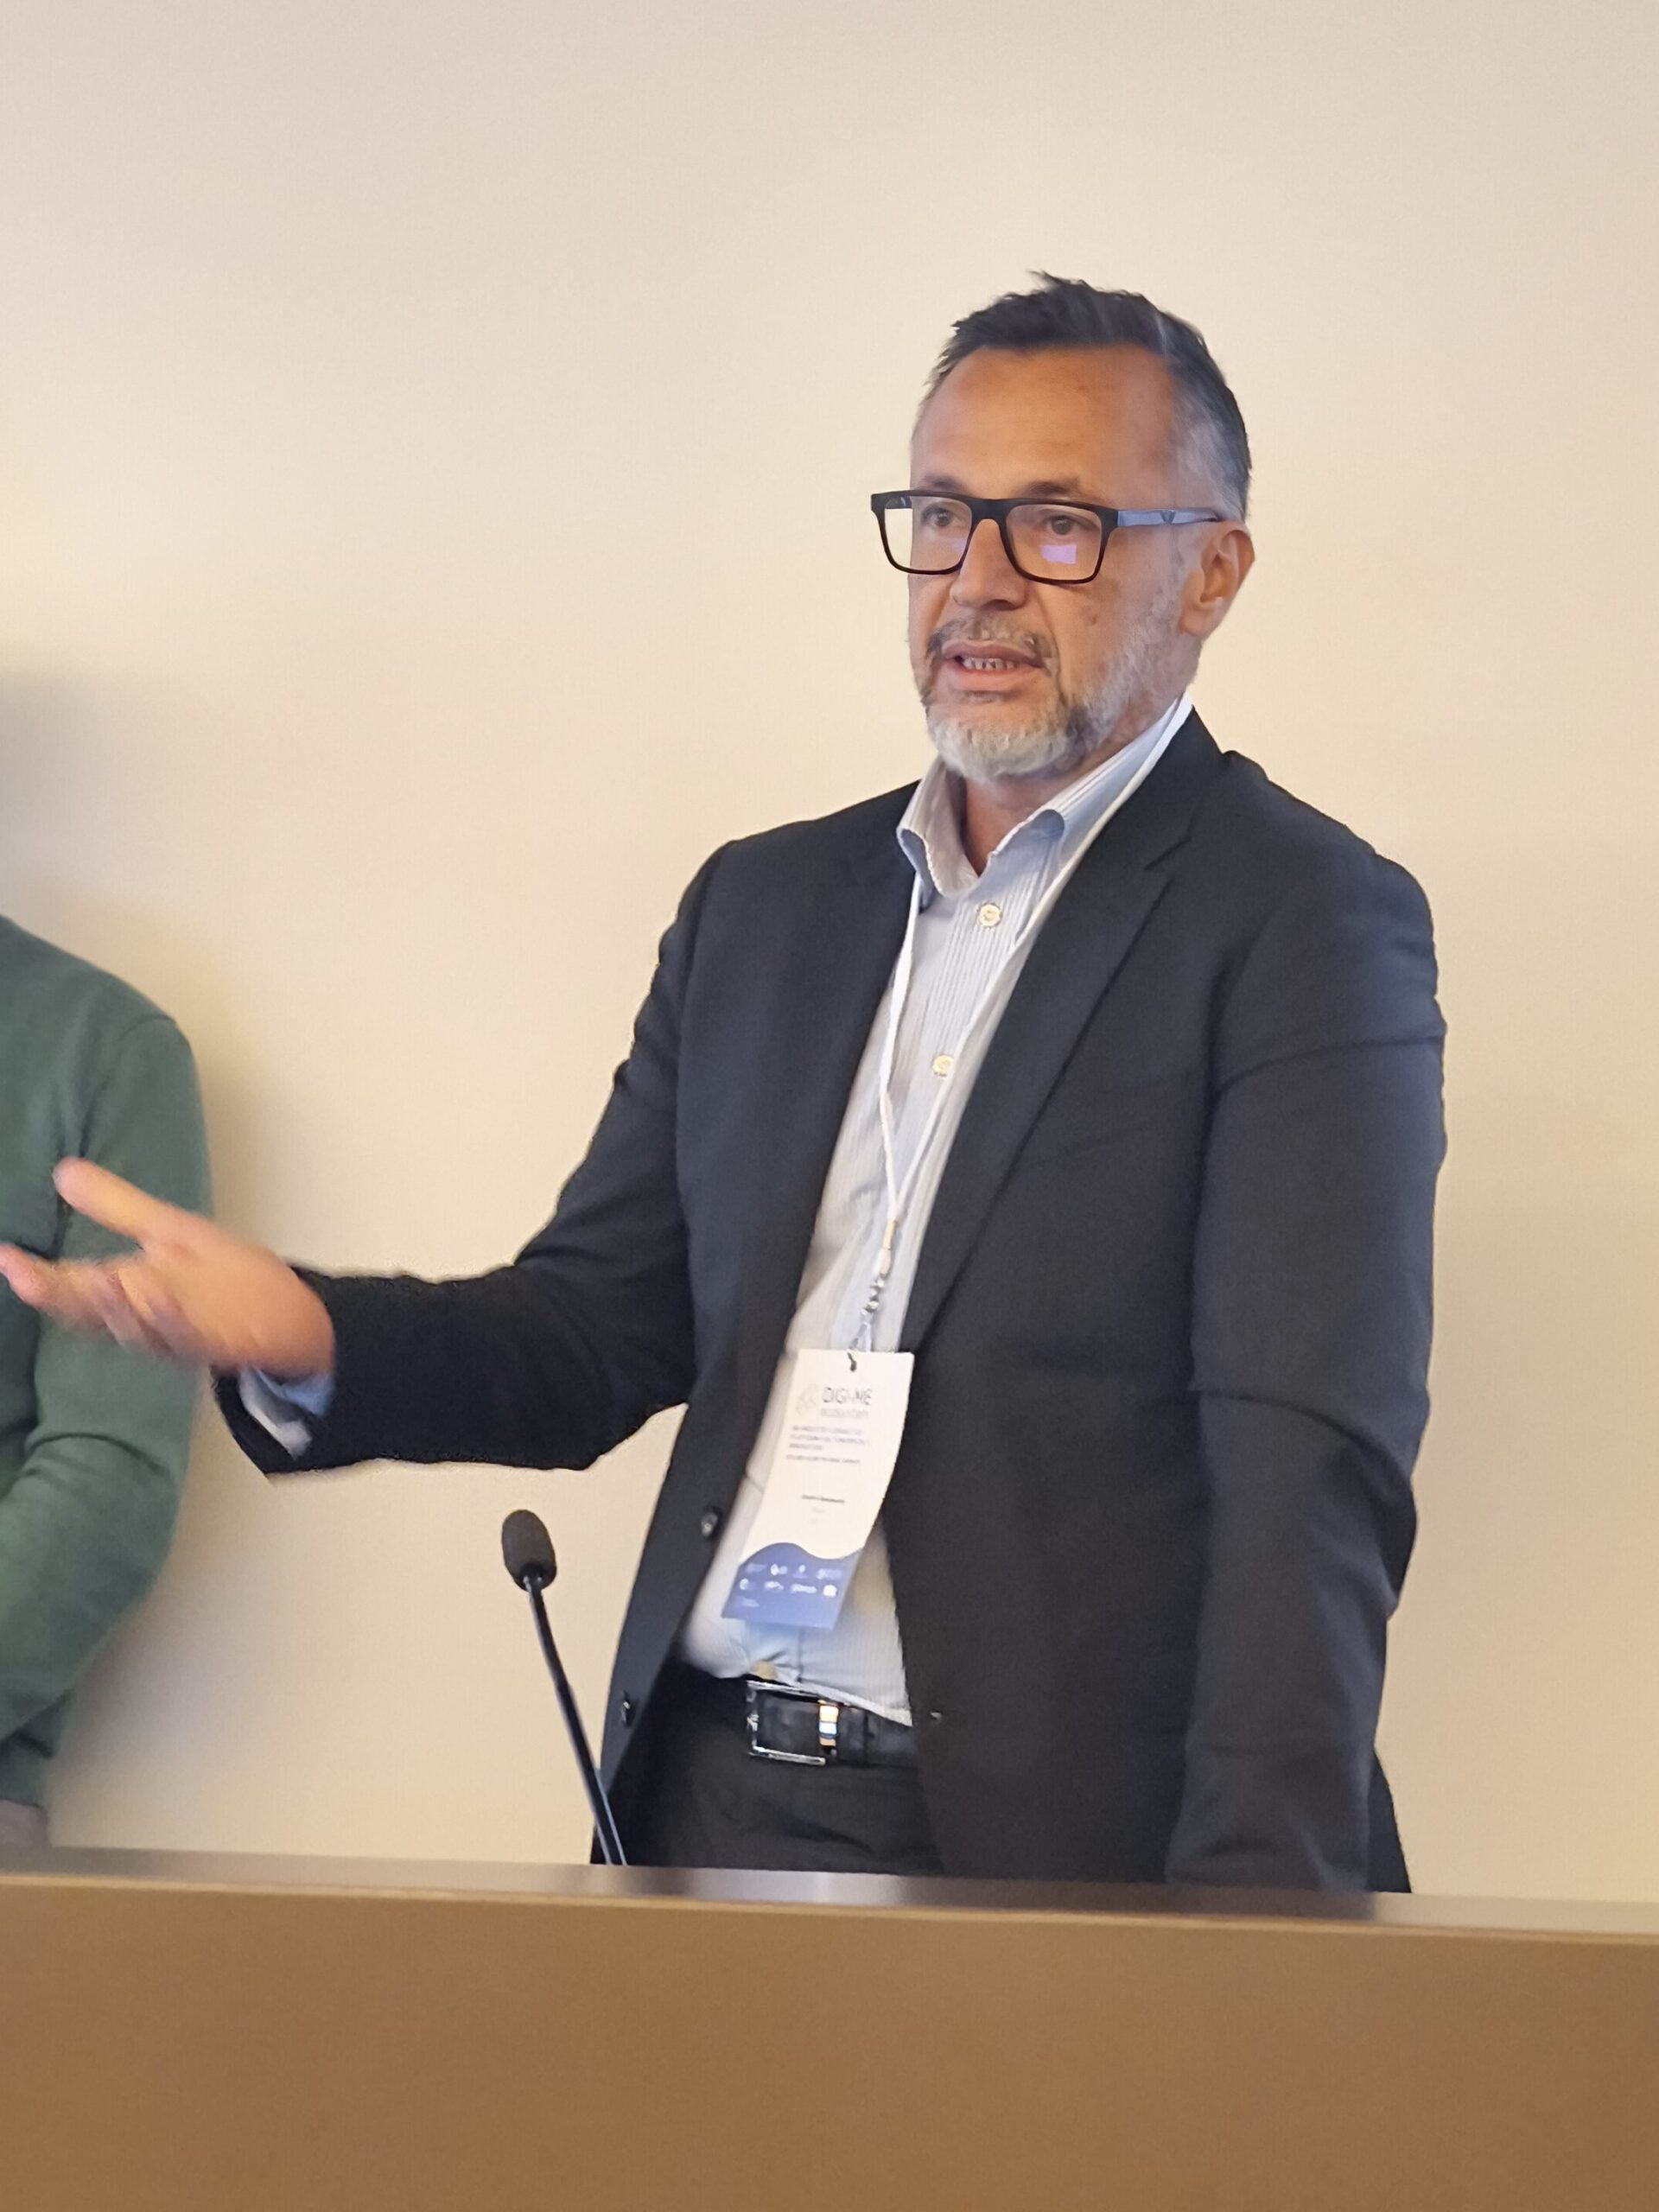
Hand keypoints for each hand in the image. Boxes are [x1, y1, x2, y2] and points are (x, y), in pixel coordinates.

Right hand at [0, 1160, 334, 1376]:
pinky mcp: (214, 1340)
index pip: (69, 1286)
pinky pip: (186, 1334)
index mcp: (125, 1289)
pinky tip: (156, 1297)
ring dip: (114, 1307)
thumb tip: (63, 1171)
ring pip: (134, 1327)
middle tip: (28, 1278)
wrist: (285, 1313)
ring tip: (96, 1279)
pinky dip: (169, 1319)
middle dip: (60, 1298)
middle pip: (91, 1313)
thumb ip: (115, 1207)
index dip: (37, 1277)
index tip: (6, 1257)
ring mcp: (176, 1332)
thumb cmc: (220, 1275)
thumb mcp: (164, 1231)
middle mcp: (141, 1316)